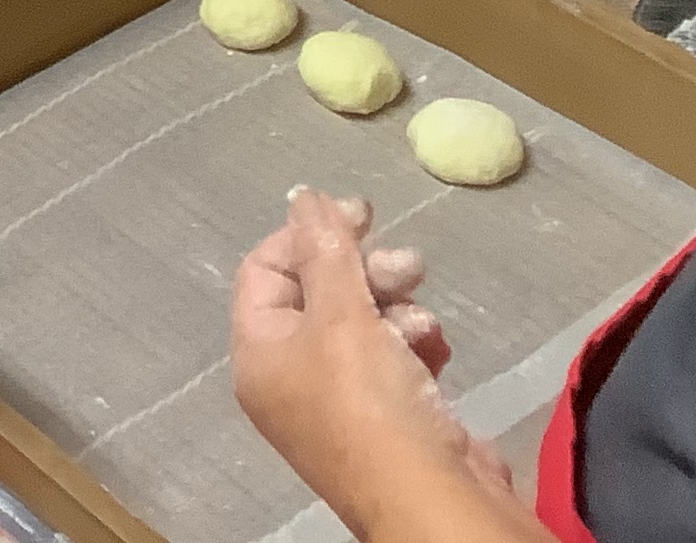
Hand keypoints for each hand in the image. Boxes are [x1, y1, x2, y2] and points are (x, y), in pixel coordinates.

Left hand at [232, 190, 524, 537]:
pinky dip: (415, 345)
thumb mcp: (342, 317)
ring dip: (397, 309)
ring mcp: (341, 399)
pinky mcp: (389, 414)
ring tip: (423, 324)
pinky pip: (394, 358)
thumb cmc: (373, 405)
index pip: (265, 269)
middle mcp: (291, 375)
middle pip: (319, 293)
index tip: (363, 213)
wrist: (436, 500)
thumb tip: (302, 195)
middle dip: (365, 271)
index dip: (308, 235)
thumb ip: (326, 251)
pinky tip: (436, 350)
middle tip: (408, 265)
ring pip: (363, 323)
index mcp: (260, 352)